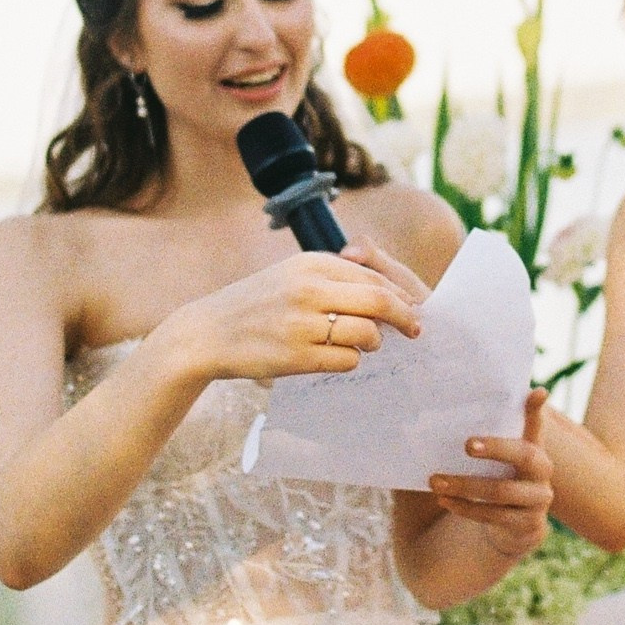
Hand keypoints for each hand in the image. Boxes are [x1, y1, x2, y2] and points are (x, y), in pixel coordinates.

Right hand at [170, 249, 422, 385]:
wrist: (208, 332)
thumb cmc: (258, 303)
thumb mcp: (292, 273)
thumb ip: (335, 275)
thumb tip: (389, 290)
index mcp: (311, 263)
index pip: (374, 277)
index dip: (401, 295)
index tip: (414, 308)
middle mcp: (308, 289)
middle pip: (379, 302)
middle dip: (405, 318)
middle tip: (415, 331)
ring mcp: (301, 324)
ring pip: (366, 333)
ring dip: (373, 343)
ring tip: (365, 345)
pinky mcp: (295, 356)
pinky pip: (347, 361)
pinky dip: (351, 361)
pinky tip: (337, 357)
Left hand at [425, 390, 551, 563]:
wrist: (509, 531)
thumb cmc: (493, 484)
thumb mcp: (490, 463)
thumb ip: (479, 442)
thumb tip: (439, 416)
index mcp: (533, 449)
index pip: (536, 426)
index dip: (536, 411)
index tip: (536, 392)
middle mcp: (542, 472)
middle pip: (525, 455)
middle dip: (496, 448)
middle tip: (466, 444)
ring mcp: (538, 500)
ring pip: (501, 491)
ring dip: (465, 485)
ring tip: (435, 481)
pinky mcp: (528, 525)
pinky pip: (494, 516)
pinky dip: (466, 508)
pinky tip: (445, 500)